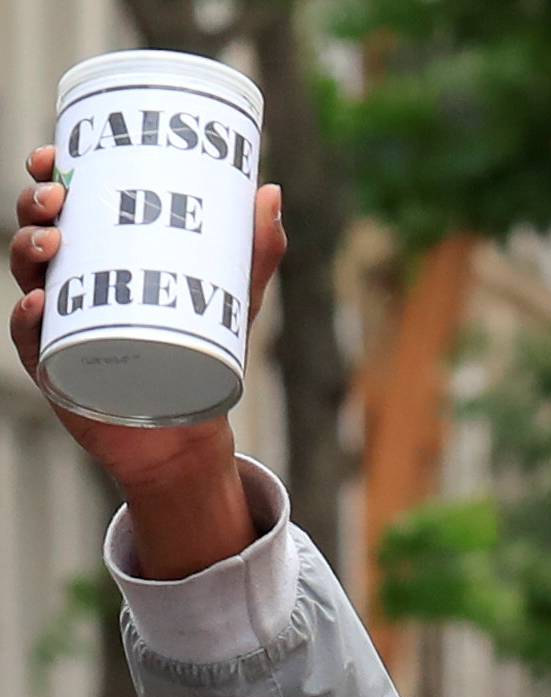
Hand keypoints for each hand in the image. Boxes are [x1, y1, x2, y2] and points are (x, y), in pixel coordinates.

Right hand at [9, 144, 284, 497]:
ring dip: (29, 249)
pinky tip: (39, 302)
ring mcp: (57, 325)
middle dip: (34, 204)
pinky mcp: (55, 369)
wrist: (188, 435)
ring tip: (53, 242)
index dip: (44, 174)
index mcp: (98, 254)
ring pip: (27, 275)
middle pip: (34, 229)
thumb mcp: (232, 300)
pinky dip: (27, 317)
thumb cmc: (203, 358)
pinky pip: (29, 338)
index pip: (60, 203)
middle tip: (58, 199)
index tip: (52, 154)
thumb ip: (253, 250)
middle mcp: (68, 283)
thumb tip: (270, 191)